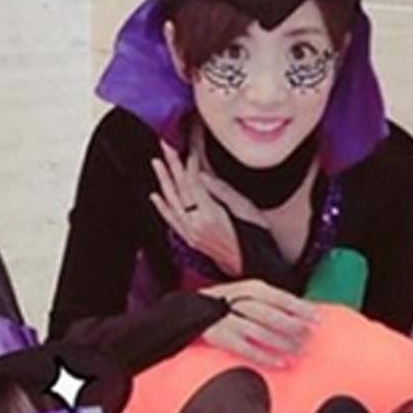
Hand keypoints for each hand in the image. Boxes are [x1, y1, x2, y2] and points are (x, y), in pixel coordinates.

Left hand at [150, 141, 265, 274]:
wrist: (254, 266)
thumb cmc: (256, 238)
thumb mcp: (244, 207)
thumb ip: (220, 191)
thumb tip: (201, 175)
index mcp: (210, 215)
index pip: (193, 181)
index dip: (189, 162)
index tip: (187, 147)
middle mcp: (196, 225)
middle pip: (180, 189)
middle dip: (172, 165)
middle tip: (165, 146)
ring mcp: (191, 234)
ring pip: (172, 203)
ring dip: (163, 181)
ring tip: (157, 163)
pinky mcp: (191, 241)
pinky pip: (171, 221)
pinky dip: (162, 207)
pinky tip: (156, 196)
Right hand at [198, 279, 319, 367]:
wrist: (187, 310)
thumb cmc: (227, 305)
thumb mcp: (248, 295)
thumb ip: (271, 303)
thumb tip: (302, 314)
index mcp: (250, 287)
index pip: (281, 297)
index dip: (301, 308)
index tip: (319, 318)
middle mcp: (238, 299)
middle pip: (271, 313)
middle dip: (294, 326)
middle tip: (311, 337)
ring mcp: (226, 317)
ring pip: (260, 330)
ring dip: (282, 342)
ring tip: (300, 352)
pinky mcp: (218, 335)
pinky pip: (245, 347)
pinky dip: (264, 355)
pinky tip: (280, 363)